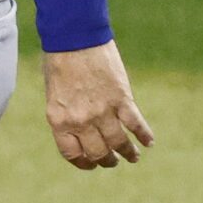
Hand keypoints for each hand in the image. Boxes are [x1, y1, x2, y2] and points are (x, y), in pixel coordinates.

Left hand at [42, 41, 153, 168]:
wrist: (75, 38)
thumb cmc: (59, 62)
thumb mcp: (53, 93)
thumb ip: (66, 114)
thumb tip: (80, 131)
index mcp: (58, 120)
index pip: (72, 153)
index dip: (83, 162)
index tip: (91, 164)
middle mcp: (80, 120)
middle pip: (98, 152)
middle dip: (106, 160)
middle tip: (113, 161)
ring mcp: (103, 111)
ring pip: (119, 143)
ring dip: (128, 153)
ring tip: (133, 157)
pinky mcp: (122, 99)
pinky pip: (136, 124)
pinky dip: (144, 135)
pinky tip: (149, 142)